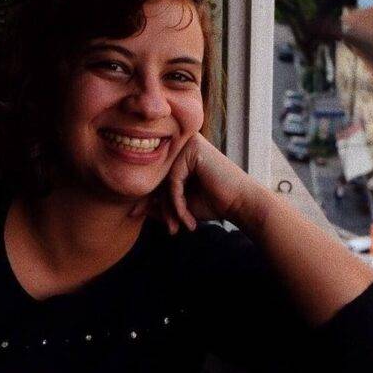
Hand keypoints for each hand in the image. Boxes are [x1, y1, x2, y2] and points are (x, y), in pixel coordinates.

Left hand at [131, 132, 262, 233]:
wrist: (241, 204)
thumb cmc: (213, 203)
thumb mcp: (179, 204)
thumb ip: (157, 203)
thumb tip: (131, 209)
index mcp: (177, 153)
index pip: (155, 176)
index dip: (150, 201)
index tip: (145, 218)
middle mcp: (180, 144)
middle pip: (158, 177)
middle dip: (162, 207)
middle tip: (170, 229)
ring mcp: (187, 143)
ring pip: (164, 180)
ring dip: (170, 208)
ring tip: (178, 226)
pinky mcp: (193, 149)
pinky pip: (174, 180)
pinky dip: (178, 202)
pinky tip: (187, 217)